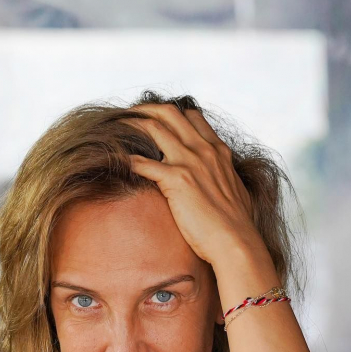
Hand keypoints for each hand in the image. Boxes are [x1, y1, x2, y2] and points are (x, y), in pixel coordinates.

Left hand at [121, 104, 257, 265]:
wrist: (236, 241)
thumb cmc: (237, 223)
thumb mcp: (234, 187)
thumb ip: (221, 175)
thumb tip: (214, 180)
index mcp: (218, 150)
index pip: (191, 116)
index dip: (170, 114)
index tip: (154, 120)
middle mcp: (203, 150)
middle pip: (169, 113)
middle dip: (144, 109)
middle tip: (127, 116)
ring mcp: (190, 162)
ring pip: (154, 128)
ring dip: (130, 125)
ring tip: (113, 130)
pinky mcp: (177, 180)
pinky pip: (143, 163)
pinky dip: (126, 160)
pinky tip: (116, 162)